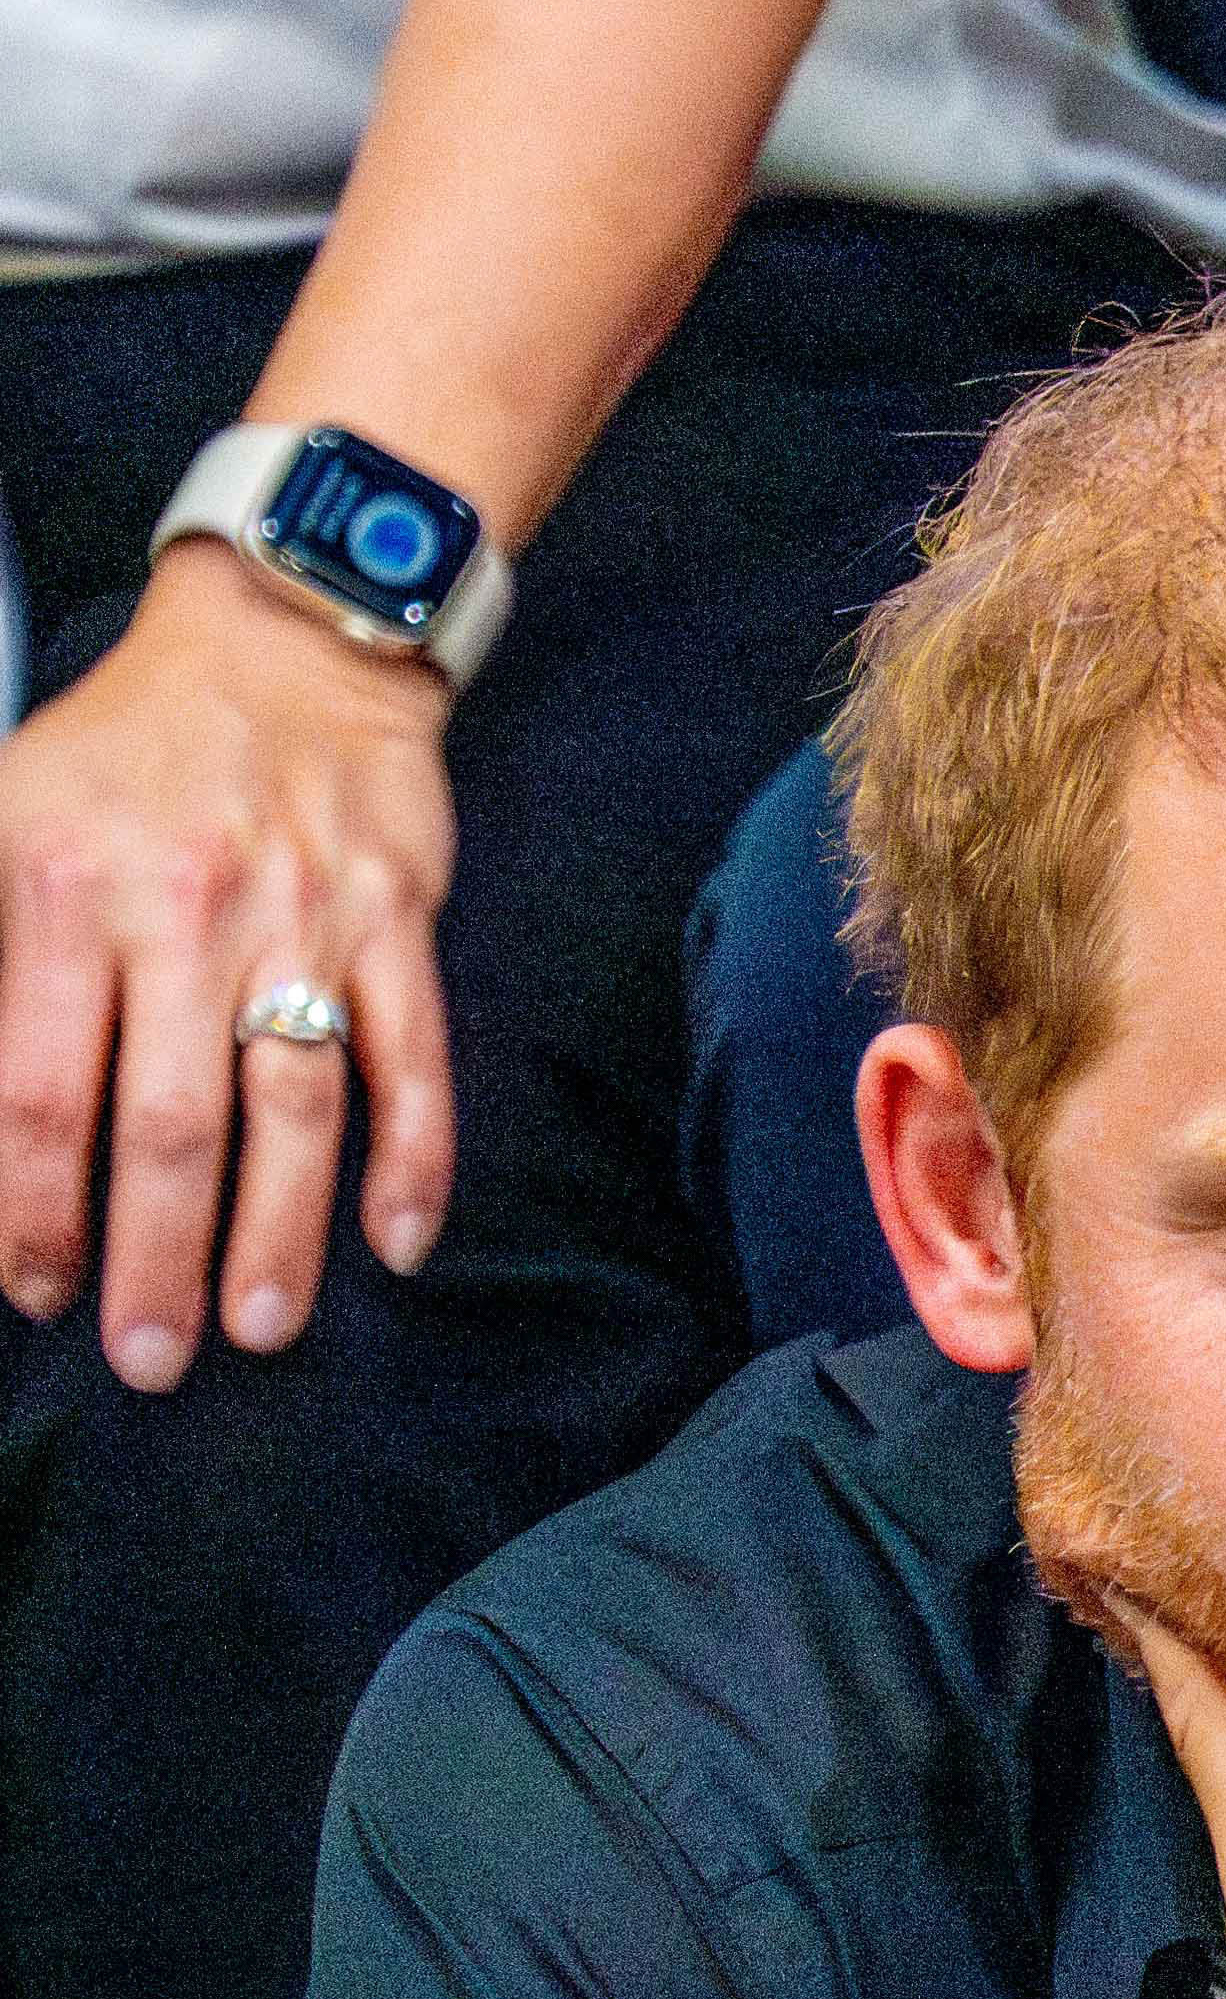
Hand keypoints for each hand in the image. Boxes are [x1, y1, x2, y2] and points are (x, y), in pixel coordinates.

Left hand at [0, 550, 461, 1387]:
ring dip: (274, 1237)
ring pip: (289, 1114)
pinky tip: (397, 1243)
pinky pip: (412, 1062)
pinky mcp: (397, 928)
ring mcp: (302, 927)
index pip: (34, 1087)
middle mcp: (182, 917)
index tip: (32, 1288)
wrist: (285, 639)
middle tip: (146, 1359)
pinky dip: (412, 1160)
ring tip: (256, 1330)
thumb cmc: (128, 745)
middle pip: (164, 1125)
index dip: (30, 1206)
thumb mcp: (7, 814)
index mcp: (61, 891)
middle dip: (150, 1258)